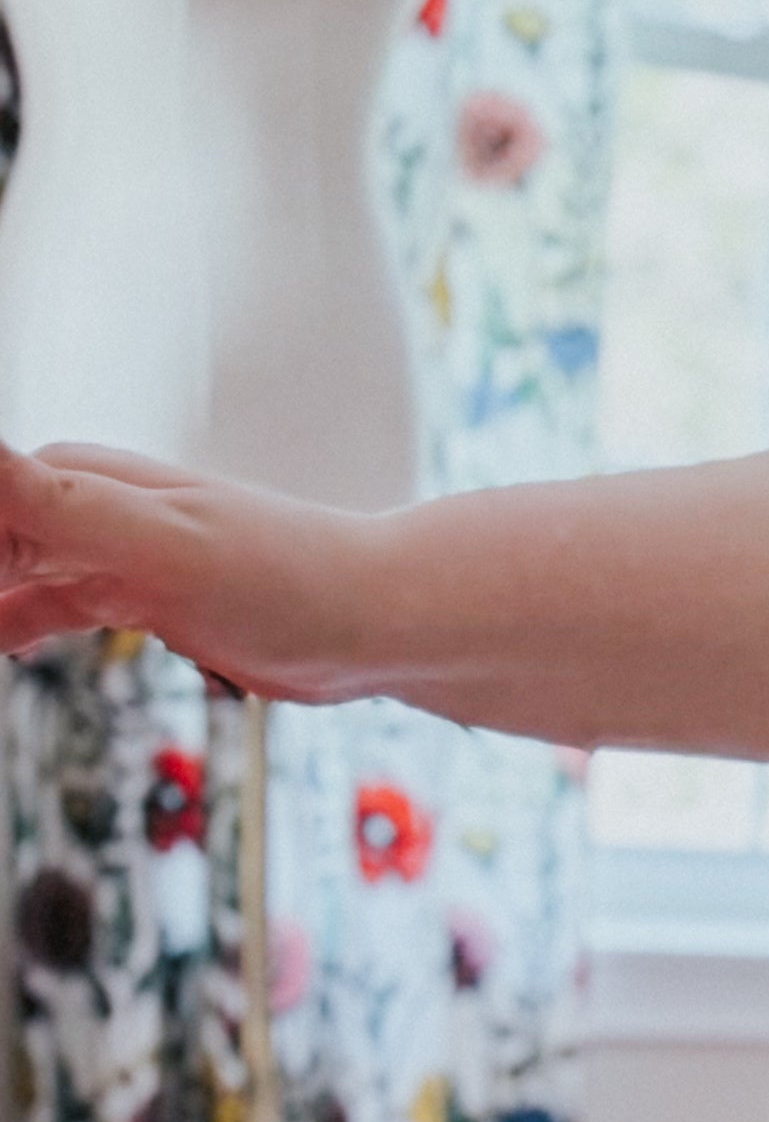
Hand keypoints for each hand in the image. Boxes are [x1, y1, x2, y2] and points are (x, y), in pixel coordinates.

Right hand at [0, 441, 343, 693]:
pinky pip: (59, 606)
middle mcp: (96, 507)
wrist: (379, 620)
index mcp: (87, 479)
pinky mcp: (146, 599)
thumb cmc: (283, 577)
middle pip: (2, 530)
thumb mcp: (160, 540)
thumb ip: (60, 504)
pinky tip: (4, 643)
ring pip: (20, 571)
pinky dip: (21, 622)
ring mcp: (121, 554)